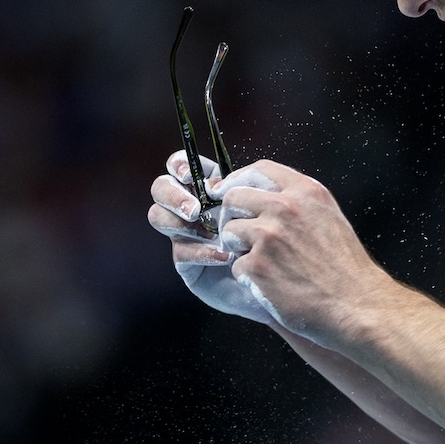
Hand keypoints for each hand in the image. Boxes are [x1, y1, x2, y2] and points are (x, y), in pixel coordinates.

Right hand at [149, 152, 280, 322]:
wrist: (284, 278)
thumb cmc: (278, 238)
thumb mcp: (267, 206)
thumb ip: (246, 188)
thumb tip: (223, 182)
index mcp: (210, 188)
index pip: (182, 166)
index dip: (180, 165)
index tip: (189, 175)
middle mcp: (193, 208)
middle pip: (162, 188)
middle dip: (173, 195)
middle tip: (194, 209)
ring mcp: (187, 235)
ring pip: (159, 216)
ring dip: (177, 220)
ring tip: (205, 229)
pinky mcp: (188, 263)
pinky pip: (181, 252)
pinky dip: (201, 251)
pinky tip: (225, 256)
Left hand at [214, 160, 393, 346]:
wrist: (356, 304)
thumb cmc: (345, 268)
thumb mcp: (328, 218)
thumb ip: (299, 203)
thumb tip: (264, 197)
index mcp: (306, 192)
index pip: (260, 169)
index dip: (237, 179)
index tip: (226, 190)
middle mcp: (285, 208)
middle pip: (234, 197)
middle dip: (231, 216)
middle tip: (239, 235)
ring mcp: (269, 236)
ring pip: (229, 232)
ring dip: (239, 249)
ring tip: (264, 263)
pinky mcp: (257, 266)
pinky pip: (236, 266)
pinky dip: (248, 277)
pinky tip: (272, 284)